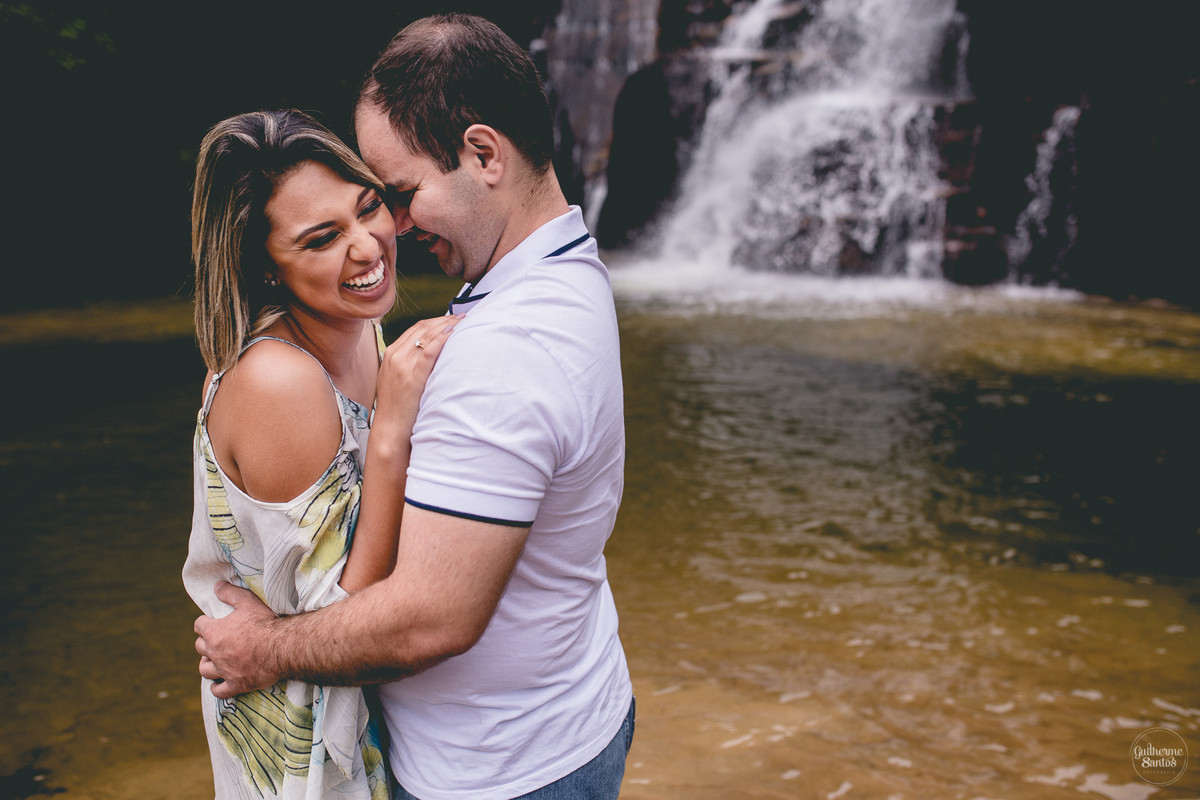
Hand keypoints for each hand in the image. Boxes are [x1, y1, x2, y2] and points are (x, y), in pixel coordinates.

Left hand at [194, 581, 279, 698]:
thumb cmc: (265, 623)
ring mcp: (224, 670)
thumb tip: (216, 586)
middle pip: (199, 648)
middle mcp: (214, 653)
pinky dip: (217, 686)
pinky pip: (218, 690)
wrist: (282, 647)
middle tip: (216, 640)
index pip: (199, 625)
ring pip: (205, 670)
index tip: (211, 622)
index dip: (205, 623)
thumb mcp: (248, 602)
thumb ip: (230, 593)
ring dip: (207, 665)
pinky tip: (221, 682)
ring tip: (214, 662)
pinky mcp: (236, 684)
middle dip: (205, 643)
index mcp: (214, 632)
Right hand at [374, 315, 460, 430]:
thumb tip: (431, 354)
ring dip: (448, 325)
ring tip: (464, 322)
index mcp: (391, 353)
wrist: (390, 430)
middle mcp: (395, 355)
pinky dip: (442, 339)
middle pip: (423, 328)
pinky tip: (454, 333)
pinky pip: (429, 351)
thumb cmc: (399, 407)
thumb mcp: (398, 379)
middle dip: (445, 320)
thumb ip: (410, 364)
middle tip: (463, 317)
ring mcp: (402, 365)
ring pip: (427, 336)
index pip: (416, 328)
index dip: (437, 321)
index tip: (453, 319)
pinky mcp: (412, 377)